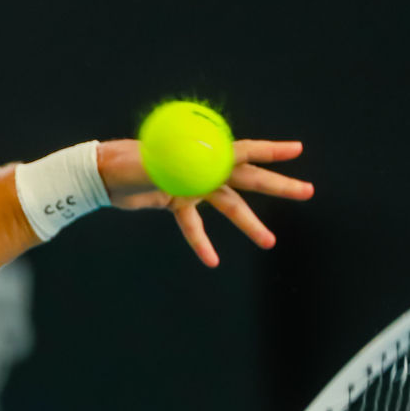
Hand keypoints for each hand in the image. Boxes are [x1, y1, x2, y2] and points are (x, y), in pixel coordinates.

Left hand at [97, 138, 314, 266]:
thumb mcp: (152, 160)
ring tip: (269, 242)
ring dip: (248, 224)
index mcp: (202, 151)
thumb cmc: (127, 159)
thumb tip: (190, 169)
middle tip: (307, 192)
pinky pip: (194, 225)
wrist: (102, 174)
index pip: (243, 150)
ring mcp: (192, 185)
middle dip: (278, 186)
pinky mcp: (176, 201)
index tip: (297, 150)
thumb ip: (174, 165)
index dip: (270, 150)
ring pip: (228, 206)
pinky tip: (212, 261)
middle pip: (248, 178)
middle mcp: (202, 167)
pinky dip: (201, 242)